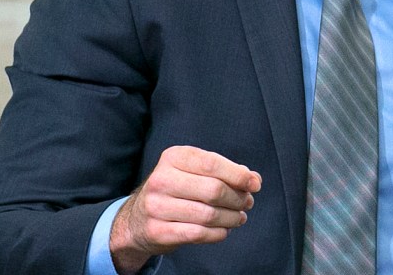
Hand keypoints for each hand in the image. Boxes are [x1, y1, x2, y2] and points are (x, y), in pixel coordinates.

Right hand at [109, 145, 261, 273]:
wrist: (137, 219)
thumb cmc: (176, 190)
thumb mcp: (193, 171)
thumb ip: (223, 171)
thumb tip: (253, 179)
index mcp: (173, 157)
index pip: (212, 163)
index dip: (238, 175)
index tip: (255, 184)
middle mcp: (162, 179)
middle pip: (213, 190)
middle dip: (237, 198)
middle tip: (247, 203)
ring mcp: (157, 206)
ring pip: (208, 214)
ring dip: (231, 218)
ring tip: (239, 217)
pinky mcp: (157, 231)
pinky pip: (198, 234)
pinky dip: (218, 233)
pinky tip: (224, 230)